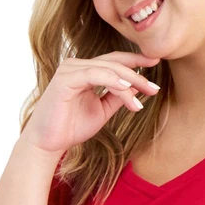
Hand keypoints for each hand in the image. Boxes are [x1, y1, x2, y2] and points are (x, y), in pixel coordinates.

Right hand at [19, 50, 161, 154]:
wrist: (48, 143)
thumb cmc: (71, 127)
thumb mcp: (102, 111)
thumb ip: (117, 98)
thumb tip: (137, 89)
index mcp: (86, 71)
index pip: (115, 61)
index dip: (136, 62)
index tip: (156, 64)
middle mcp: (77, 65)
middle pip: (114, 62)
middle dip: (138, 74)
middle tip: (155, 87)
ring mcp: (70, 69)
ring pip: (108, 68)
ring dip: (129, 81)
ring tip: (145, 93)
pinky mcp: (65, 78)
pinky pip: (95, 75)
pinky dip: (113, 81)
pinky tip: (127, 90)